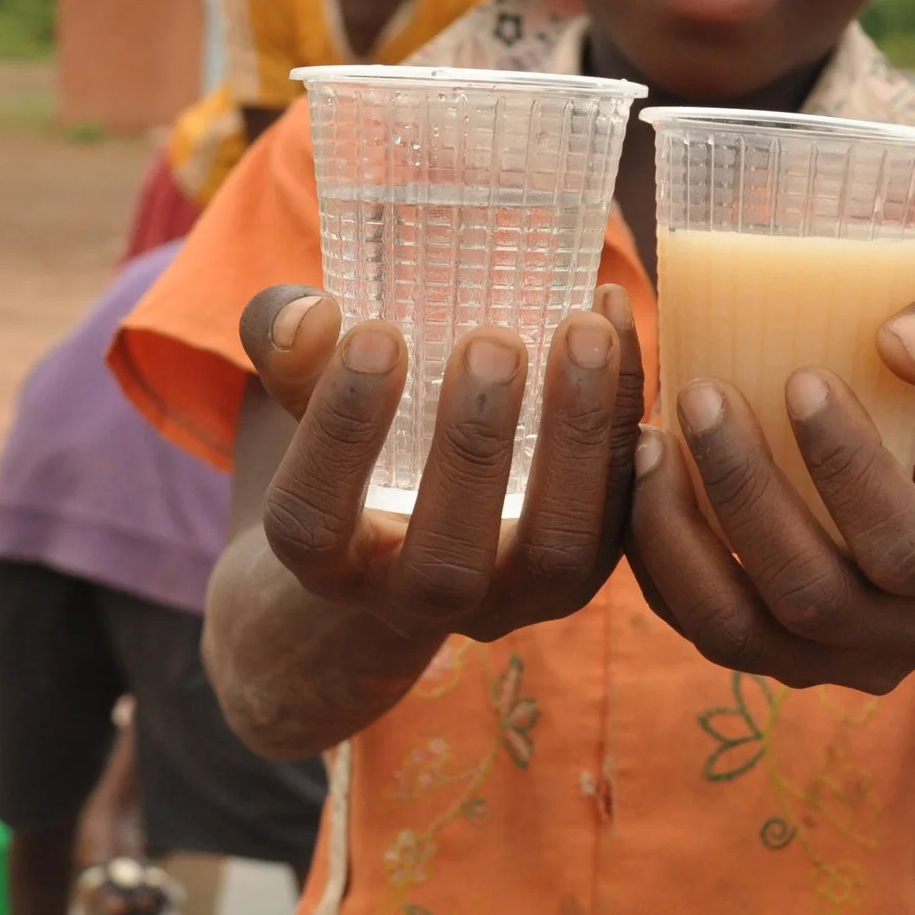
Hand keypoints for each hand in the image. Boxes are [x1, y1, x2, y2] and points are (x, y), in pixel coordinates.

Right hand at [237, 283, 645, 643]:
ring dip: (576, 438)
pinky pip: (622, 508)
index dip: (340, 434)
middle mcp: (420, 600)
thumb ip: (289, 347)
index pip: (314, 519)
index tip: (376, 334)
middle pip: (446, 562)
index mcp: (329, 561)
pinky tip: (616, 324)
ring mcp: (513, 598)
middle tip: (493, 340)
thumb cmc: (355, 447)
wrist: (415, 534)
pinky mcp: (587, 569)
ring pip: (558, 552)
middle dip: (471, 449)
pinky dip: (625, 413)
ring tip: (582, 331)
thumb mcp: (303, 399)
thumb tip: (312, 314)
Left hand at [627, 284, 914, 692]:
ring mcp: (833, 661)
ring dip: (679, 533)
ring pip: (735, 630)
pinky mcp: (766, 658)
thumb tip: (900, 340)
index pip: (907, 545)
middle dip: (744, 489)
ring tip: (650, 440)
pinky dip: (654, 558)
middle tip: (700, 393)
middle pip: (810, 594)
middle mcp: (911, 635)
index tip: (799, 379)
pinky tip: (640, 479)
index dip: (845, 468)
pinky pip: (691, 627)